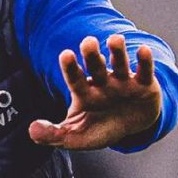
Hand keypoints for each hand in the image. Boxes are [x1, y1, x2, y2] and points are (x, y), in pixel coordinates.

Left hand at [28, 34, 160, 149]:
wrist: (132, 128)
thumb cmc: (100, 128)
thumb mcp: (77, 137)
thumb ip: (54, 134)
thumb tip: (32, 130)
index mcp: (84, 93)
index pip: (75, 79)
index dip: (70, 68)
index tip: (65, 54)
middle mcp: (102, 84)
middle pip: (95, 67)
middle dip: (91, 55)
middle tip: (88, 41)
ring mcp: (123, 83)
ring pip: (119, 64)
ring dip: (117, 52)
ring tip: (116, 39)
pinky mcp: (145, 85)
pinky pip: (145, 71)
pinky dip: (145, 61)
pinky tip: (143, 50)